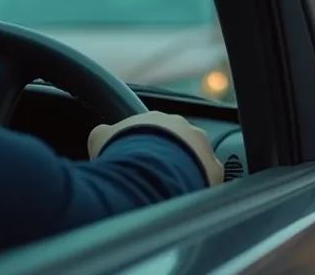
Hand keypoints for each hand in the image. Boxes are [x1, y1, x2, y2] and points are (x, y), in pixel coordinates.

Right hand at [88, 111, 224, 185]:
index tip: (136, 160)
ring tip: (168, 189)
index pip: (154, 130)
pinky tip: (185, 196)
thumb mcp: (100, 138)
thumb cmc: (122, 152)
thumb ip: (105, 133)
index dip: (144, 145)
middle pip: (178, 142)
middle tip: (153, 176)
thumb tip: (103, 134)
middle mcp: (185, 128)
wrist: (149, 171)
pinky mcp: (214, 169)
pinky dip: (199, 187)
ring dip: (186, 170)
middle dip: (167, 157)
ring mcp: (203, 148)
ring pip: (197, 159)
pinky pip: (209, 178)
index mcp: (158, 118)